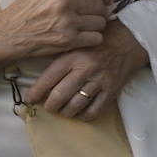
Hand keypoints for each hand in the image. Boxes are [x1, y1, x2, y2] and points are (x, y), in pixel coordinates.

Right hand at [0, 0, 113, 60]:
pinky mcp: (68, 40)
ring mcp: (67, 21)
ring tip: (86, 27)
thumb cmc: (21, 14)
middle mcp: (63, 1)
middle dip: (101, 11)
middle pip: (99, 5)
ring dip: (96, 26)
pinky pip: (95, 38)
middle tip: (94, 16)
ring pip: (100, 22)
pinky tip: (84, 38)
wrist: (6, 36)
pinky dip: (93, 39)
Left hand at [26, 21, 147, 120]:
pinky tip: (79, 113)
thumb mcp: (74, 45)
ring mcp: (99, 81)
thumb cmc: (96, 43)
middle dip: (50, 106)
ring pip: (76, 105)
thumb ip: (59, 60)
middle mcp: (85, 69)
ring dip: (65, 112)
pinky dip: (84, 116)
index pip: (48, 78)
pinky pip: (95, 110)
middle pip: (60, 95)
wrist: (128, 41)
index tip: (29, 99)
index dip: (36, 92)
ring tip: (62, 110)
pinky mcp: (112, 90)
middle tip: (48, 107)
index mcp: (72, 57)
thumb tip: (40, 81)